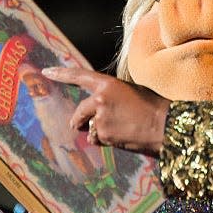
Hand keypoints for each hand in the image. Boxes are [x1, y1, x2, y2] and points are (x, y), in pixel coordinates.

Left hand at [41, 66, 170, 155]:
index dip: (61, 74)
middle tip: (93, 124)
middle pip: (79, 112)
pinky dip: (106, 141)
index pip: (79, 76)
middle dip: (81, 121)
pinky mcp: (103, 136)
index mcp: (108, 84)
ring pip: (89, 129)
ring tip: (121, 128)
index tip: (47, 71)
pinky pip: (98, 140)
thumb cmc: (154, 107)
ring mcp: (100, 119)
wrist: (165, 125)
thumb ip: (111, 96)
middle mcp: (100, 100)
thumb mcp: (131, 91)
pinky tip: (123, 137)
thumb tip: (100, 107)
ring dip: (98, 131)